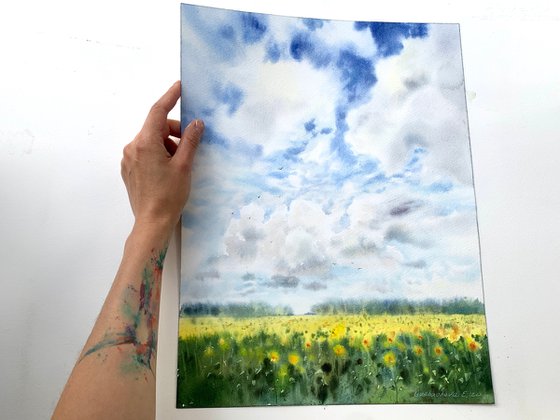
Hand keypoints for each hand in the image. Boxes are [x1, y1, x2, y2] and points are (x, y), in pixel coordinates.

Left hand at [121, 81, 203, 234]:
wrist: (152, 222)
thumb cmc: (169, 195)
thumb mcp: (184, 165)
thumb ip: (190, 140)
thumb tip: (196, 123)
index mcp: (145, 143)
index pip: (158, 112)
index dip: (170, 97)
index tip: (179, 86)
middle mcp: (132, 147)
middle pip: (155, 128)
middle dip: (174, 131)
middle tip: (190, 145)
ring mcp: (128, 159)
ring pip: (151, 141)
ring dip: (167, 145)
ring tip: (179, 165)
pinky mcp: (128, 169)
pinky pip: (145, 152)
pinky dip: (158, 154)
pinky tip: (168, 170)